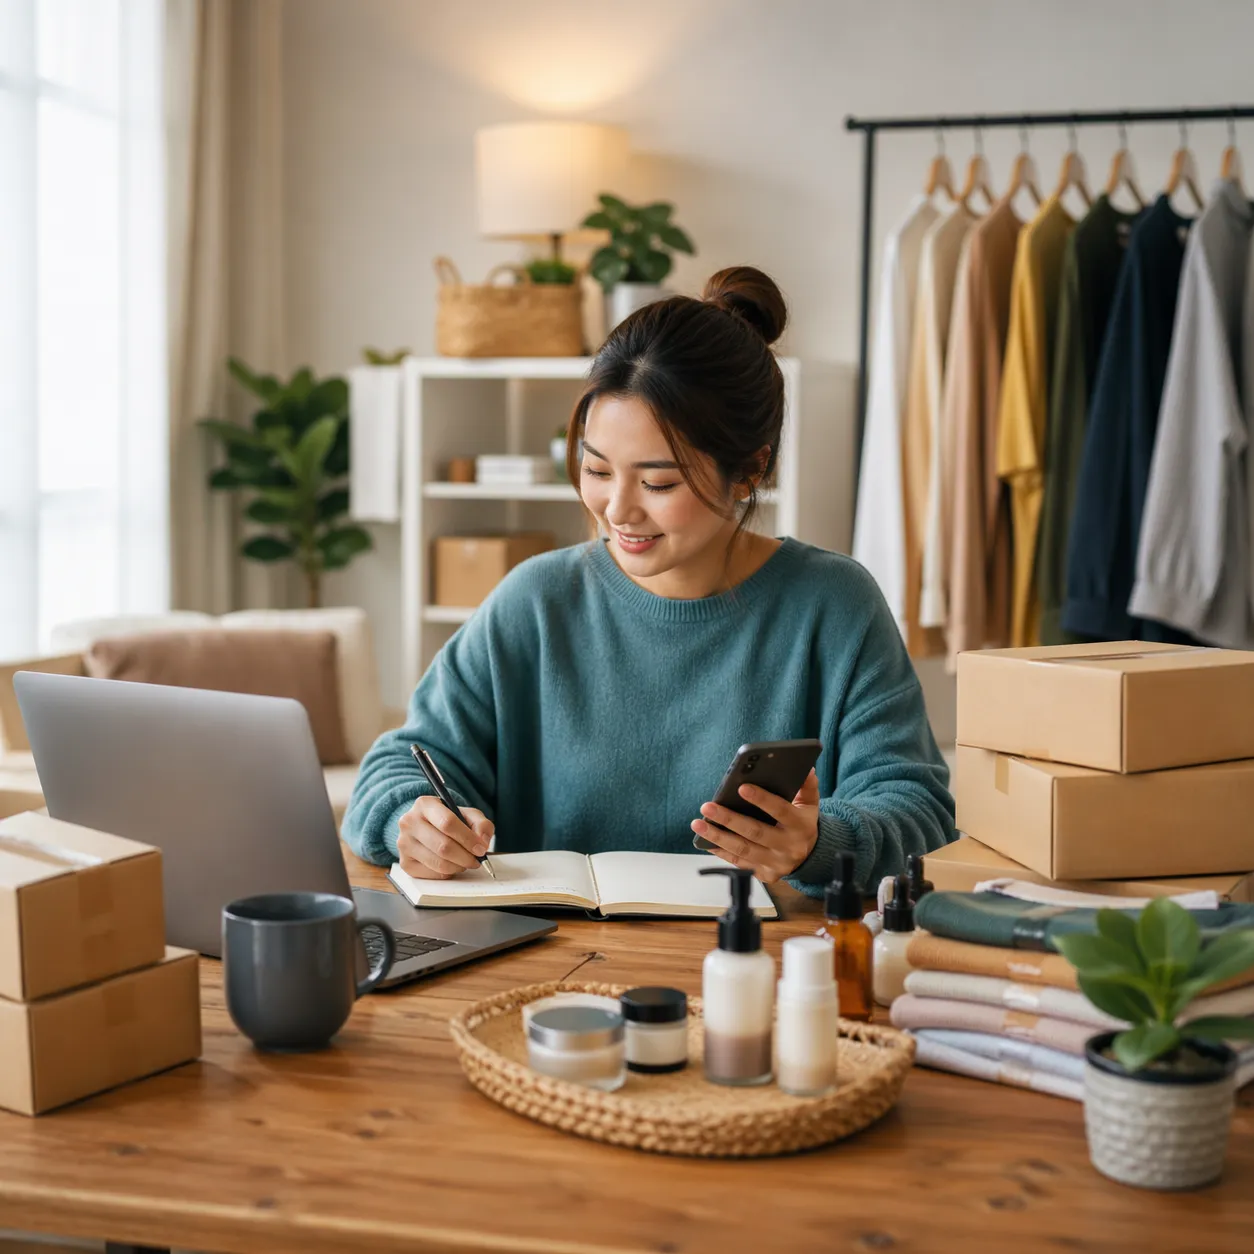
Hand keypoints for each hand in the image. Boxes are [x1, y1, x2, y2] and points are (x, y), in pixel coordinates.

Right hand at [397, 795, 494, 879]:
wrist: (424, 827)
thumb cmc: (448, 820)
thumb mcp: (466, 814)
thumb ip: (481, 824)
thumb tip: (482, 842)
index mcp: (425, 805)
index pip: (448, 823)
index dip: (468, 839)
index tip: (481, 848)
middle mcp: (409, 822)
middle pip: (443, 846)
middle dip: (465, 857)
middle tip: (476, 860)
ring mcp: (404, 844)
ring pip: (438, 863)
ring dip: (458, 866)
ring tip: (465, 862)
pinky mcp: (405, 863)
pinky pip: (432, 874)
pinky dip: (447, 873)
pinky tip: (451, 865)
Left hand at [691, 769, 819, 882]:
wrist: (810, 856)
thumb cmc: (802, 823)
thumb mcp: (809, 804)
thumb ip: (807, 786)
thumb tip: (806, 768)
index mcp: (801, 826)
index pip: (780, 811)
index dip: (761, 799)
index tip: (741, 787)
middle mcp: (788, 847)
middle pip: (755, 832)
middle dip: (729, 819)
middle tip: (707, 807)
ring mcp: (776, 863)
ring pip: (743, 850)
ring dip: (718, 837)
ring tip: (698, 824)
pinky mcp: (764, 874)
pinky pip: (738, 863)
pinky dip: (720, 851)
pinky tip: (705, 840)